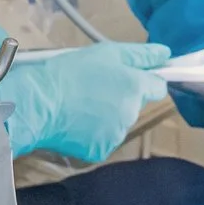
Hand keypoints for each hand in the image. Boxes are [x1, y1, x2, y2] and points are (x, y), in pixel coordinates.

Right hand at [0, 41, 172, 161]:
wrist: (37, 103)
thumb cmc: (68, 72)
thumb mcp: (105, 53)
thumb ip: (140, 55)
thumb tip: (166, 55)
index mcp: (135, 87)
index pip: (158, 87)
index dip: (144, 81)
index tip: (126, 78)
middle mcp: (131, 113)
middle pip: (135, 105)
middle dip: (120, 97)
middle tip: (91, 87)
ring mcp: (116, 135)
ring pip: (118, 123)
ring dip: (106, 115)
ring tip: (79, 104)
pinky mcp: (100, 151)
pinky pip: (102, 139)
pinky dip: (92, 132)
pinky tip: (74, 121)